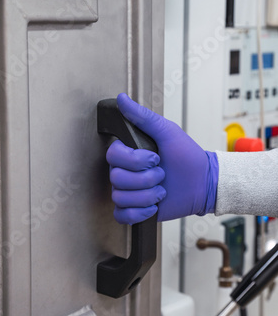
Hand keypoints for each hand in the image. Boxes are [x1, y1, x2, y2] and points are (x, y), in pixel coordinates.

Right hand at [106, 93, 218, 223]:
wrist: (203, 182)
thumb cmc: (187, 156)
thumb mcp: (167, 131)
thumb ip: (142, 116)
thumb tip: (122, 99)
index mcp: (130, 154)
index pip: (113, 156)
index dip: (134, 160)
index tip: (154, 158)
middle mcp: (126, 173)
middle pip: (116, 179)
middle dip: (145, 179)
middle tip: (161, 174)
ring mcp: (130, 193)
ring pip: (120, 198)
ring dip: (146, 196)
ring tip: (161, 191)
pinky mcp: (136, 211)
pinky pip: (122, 215)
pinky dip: (138, 213)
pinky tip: (153, 206)